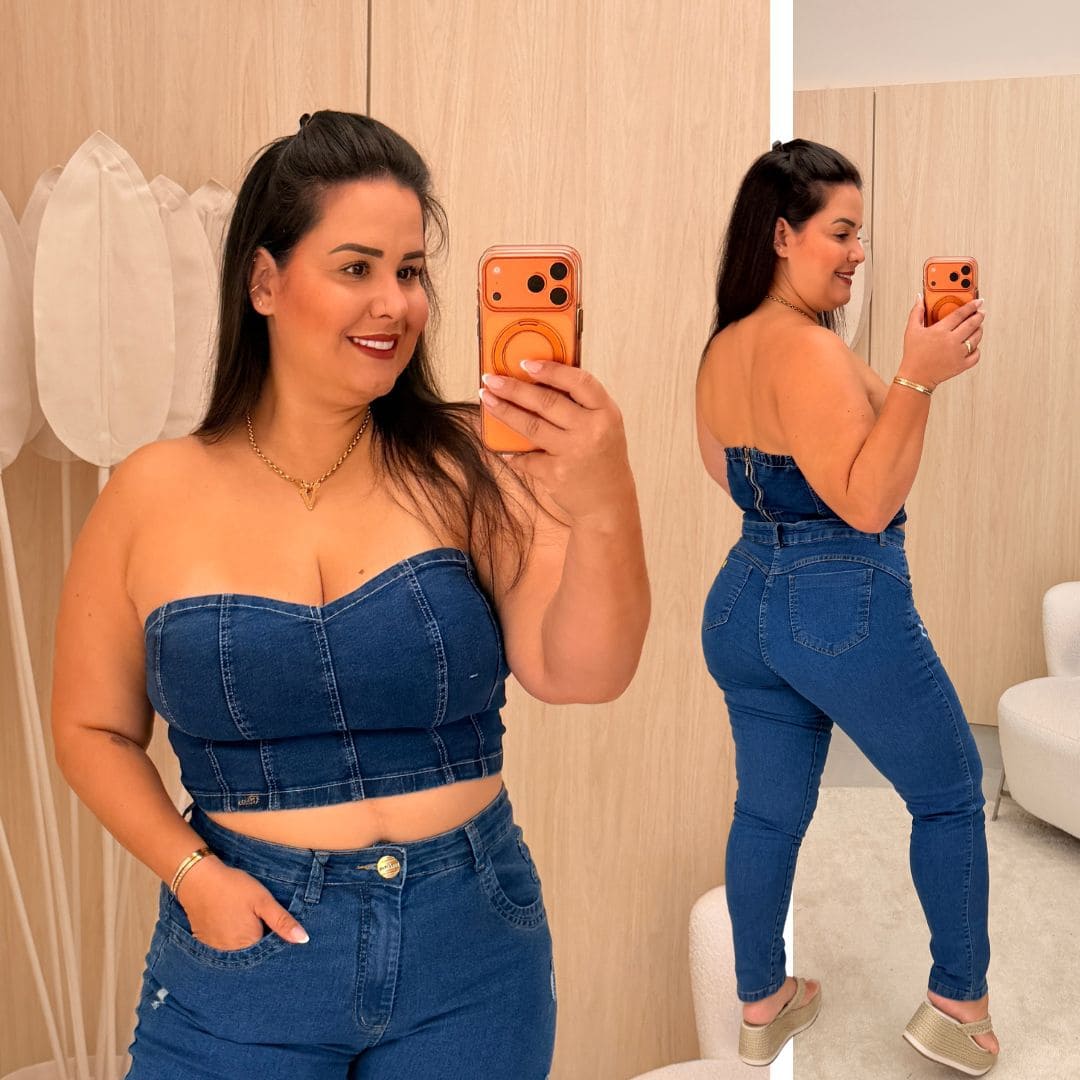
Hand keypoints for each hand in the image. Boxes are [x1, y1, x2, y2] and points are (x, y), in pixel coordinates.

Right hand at [175, 856, 308, 949]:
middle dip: (262, 944)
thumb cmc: (234, 888)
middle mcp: (232, 955)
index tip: (277, 929)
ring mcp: (217, 952)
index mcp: (249, 945)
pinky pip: (225, 950)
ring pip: (240, 953)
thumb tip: (304, 940)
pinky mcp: (206, 945)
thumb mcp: (263, 901)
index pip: (271, 954)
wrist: (198, 881)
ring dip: (246, 944)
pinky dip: (232, 941)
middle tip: (258, 921)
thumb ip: (282, 922)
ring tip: (245, 922)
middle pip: (254, 955)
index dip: (278, 942)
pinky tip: (233, 925)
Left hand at [479, 361, 633, 524]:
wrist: (608, 504)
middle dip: (514, 388)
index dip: (551, 370)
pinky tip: (502, 445)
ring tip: (487, 399)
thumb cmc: (603, 458)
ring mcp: (573, 453)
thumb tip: (537, 380)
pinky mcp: (556, 474)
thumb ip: (580, 404)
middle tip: (492, 379)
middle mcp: (591, 431)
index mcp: (606, 413)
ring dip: (504, 411)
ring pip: (530, 425)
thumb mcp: (604, 426)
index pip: (579, 381)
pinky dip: (512, 451)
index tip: (526, 363)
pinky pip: (526, 456)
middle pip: (546, 402)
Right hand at [898, 295, 984, 388]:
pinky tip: (973, 345)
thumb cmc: (913, 354)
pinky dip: (977, 349)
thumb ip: (916, 312)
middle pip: (972, 324)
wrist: (915, 377)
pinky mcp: (961, 365)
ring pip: (977, 338)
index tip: (977, 301)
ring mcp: (958, 354)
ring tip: (977, 327)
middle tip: (981, 312)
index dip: (971, 306)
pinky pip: (976, 355)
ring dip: (979, 330)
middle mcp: (951, 341)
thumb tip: (919, 298)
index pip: (960, 314)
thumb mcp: (911, 331)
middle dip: (979, 316)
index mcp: (940, 331)